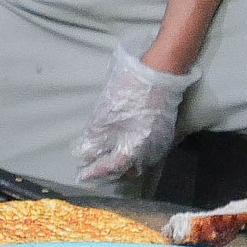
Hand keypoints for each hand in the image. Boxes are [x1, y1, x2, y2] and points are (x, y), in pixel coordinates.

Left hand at [74, 45, 199, 185]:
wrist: (160, 71)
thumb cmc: (130, 91)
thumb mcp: (105, 115)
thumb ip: (95, 138)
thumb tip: (85, 154)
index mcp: (137, 146)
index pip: (113, 167)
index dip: (95, 172)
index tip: (82, 175)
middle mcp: (151, 149)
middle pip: (128, 168)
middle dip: (110, 170)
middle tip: (92, 167)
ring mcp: (161, 140)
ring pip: (139, 160)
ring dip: (122, 160)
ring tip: (105, 155)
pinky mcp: (164, 130)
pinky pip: (147, 149)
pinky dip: (133, 150)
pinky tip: (122, 142)